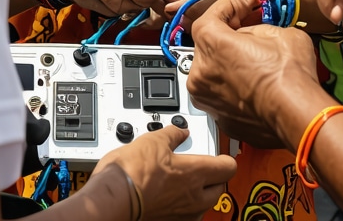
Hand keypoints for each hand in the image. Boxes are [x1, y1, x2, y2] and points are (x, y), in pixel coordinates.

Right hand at [93, 125, 236, 220]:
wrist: (113, 198)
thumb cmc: (132, 171)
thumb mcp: (153, 140)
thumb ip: (173, 135)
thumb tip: (180, 131)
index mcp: (196, 173)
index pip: (229, 167)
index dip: (224, 158)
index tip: (217, 153)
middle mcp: (195, 197)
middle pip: (220, 188)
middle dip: (214, 177)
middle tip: (200, 166)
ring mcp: (184, 215)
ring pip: (204, 205)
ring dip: (199, 194)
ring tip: (182, 182)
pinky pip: (187, 216)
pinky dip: (183, 207)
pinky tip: (169, 197)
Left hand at [186, 0, 322, 148]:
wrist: (299, 117)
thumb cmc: (290, 77)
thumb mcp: (277, 31)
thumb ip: (255, 28)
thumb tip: (253, 32)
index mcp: (211, 42)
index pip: (214, 13)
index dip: (235, 4)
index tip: (248, 2)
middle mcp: (201, 71)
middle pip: (209, 42)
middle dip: (229, 31)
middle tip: (250, 24)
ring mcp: (207, 98)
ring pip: (213, 69)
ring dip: (228, 59)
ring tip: (252, 54)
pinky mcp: (219, 118)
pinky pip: (221, 92)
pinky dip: (232, 83)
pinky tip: (252, 78)